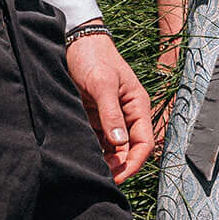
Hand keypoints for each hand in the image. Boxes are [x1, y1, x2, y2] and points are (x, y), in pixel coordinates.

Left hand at [68, 30, 154, 183]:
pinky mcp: (95, 117)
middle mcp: (127, 114)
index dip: (133, 163)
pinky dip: (93, 151)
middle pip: (129, 150)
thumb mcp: (102, 84)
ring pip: (113, 148)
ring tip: (90, 169)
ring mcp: (111, 117)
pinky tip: (83, 157)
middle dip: (118, 166)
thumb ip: (111, 114)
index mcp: (137, 105)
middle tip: (99, 177)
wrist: (75, 42)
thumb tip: (120, 143)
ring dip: (105, 161)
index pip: (144, 143)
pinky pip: (98, 141)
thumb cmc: (93, 58)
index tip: (117, 177)